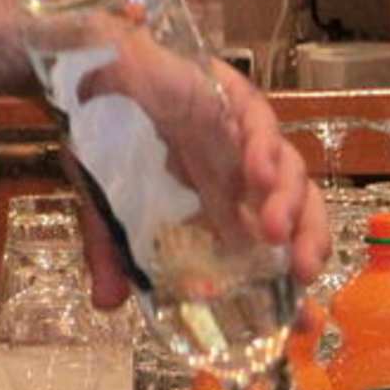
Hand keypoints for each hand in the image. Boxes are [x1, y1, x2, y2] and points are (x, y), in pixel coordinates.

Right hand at [67, 58, 326, 310]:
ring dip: (288, 202)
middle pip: (299, 208)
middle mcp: (238, 169)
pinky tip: (259, 174)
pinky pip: (260, 123)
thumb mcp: (104, 207)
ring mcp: (236, 134)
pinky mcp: (228, 97)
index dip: (289, 273)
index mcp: (218, 198)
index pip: (271, 240)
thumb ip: (111, 252)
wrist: (79, 73)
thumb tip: (105, 305)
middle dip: (310, 241)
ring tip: (276, 232)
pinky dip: (263, 149)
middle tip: (303, 275)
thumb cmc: (102, 136)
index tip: (302, 316)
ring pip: (289, 169)